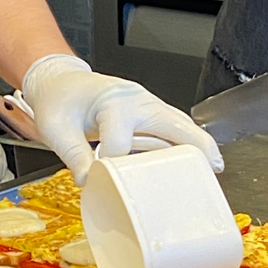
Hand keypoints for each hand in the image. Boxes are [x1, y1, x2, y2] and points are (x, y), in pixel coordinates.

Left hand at [23, 55, 223, 186]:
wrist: (62, 85)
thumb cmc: (59, 102)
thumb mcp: (55, 128)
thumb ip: (72, 155)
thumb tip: (90, 181)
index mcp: (114, 102)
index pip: (120, 143)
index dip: (111, 166)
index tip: (100, 179)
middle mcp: (138, 102)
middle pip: (173, 124)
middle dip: (193, 146)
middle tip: (210, 170)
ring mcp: (148, 107)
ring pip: (180, 126)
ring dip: (197, 146)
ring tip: (212, 170)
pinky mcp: (150, 116)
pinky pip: (173, 130)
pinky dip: (186, 145)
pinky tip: (198, 162)